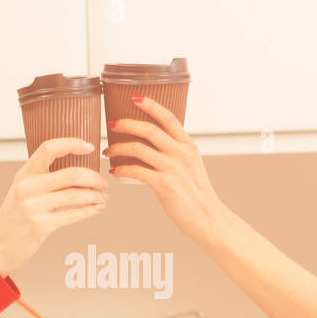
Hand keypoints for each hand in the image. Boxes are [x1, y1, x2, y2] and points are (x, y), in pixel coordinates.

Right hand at [0, 138, 108, 275]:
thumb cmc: (14, 218)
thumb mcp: (22, 191)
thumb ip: (43, 179)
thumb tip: (78, 172)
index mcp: (24, 174)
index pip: (49, 148)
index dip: (72, 144)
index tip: (89, 147)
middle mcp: (28, 187)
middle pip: (71, 174)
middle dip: (94, 178)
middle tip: (103, 183)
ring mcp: (33, 206)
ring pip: (76, 195)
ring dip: (96, 195)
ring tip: (104, 197)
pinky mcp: (41, 225)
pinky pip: (73, 215)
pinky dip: (90, 210)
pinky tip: (98, 208)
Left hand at [104, 97, 227, 246]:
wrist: (208, 219)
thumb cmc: (198, 196)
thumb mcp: (192, 167)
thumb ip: (177, 153)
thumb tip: (157, 146)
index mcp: (188, 146)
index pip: (168, 118)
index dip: (151, 105)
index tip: (134, 98)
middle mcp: (181, 153)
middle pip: (149, 129)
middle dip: (126, 124)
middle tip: (112, 124)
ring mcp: (173, 168)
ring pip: (138, 148)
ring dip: (118, 148)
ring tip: (108, 151)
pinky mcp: (164, 184)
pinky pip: (136, 170)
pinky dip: (122, 169)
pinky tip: (115, 171)